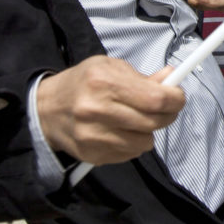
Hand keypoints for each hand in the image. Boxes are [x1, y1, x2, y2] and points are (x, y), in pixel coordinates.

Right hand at [35, 56, 185, 165]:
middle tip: (163, 108)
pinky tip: (120, 131)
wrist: (46, 109)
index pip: (155, 99)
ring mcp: (93, 136)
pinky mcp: (92, 154)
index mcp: (103, 82)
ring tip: (135, 120)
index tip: (177, 97)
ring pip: (145, 142)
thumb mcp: (109, 68)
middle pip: (153, 121)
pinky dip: (132, 143)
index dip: (175, 99)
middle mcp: (97, 110)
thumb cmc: (83, 83)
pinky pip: (130, 154)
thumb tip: (171, 78)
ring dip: (147, 131)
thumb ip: (141, 77)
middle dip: (166, 115)